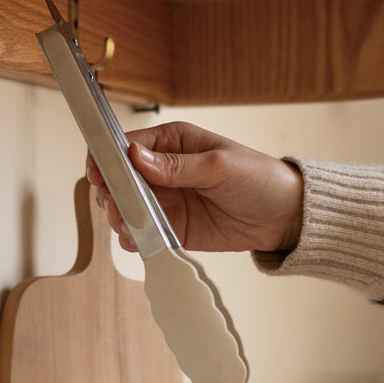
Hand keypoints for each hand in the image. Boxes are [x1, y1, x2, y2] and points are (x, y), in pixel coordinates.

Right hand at [86, 121, 303, 253]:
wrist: (285, 217)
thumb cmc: (259, 178)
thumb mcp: (219, 165)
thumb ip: (177, 166)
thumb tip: (136, 157)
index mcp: (172, 143)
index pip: (127, 146)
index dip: (108, 158)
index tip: (98, 174)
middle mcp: (163, 170)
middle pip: (120, 178)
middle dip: (111, 193)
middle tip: (115, 207)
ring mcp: (165, 200)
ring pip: (126, 206)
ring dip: (119, 216)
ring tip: (126, 225)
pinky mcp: (171, 227)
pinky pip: (142, 232)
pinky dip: (133, 237)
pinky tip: (137, 239)